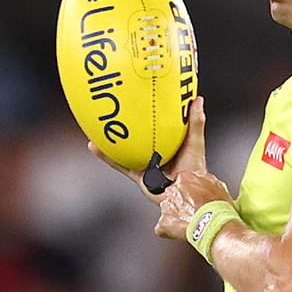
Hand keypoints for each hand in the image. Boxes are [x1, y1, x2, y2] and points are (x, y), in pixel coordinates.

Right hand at [89, 96, 209, 204]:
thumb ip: (195, 123)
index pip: (160, 124)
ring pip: (125, 148)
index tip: (143, 96)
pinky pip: (119, 163)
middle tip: (115, 107)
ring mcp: (146, 163)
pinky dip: (106, 156)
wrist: (185, 194)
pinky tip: (94, 146)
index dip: (152, 113)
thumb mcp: (195, 142)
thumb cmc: (194, 170)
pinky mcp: (138, 175)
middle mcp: (156, 152)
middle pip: (139, 135)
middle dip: (127, 124)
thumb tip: (197, 99)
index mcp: (171, 143)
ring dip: (112, 139)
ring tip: (97, 124)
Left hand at [155, 170, 233, 239]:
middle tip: (194, 209)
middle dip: (182, 201)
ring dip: (177, 214)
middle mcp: (172, 191)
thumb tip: (203, 181)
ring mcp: (166, 207)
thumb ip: (206, 180)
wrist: (214, 225)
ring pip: (168, 209)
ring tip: (190, 221)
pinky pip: (164, 226)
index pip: (182, 180)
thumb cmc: (219, 207)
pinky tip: (181, 230)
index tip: (196, 196)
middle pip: (173, 194)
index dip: (191, 190)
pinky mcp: (163, 222)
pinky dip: (170, 229)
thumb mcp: (219, 186)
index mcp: (184, 179)